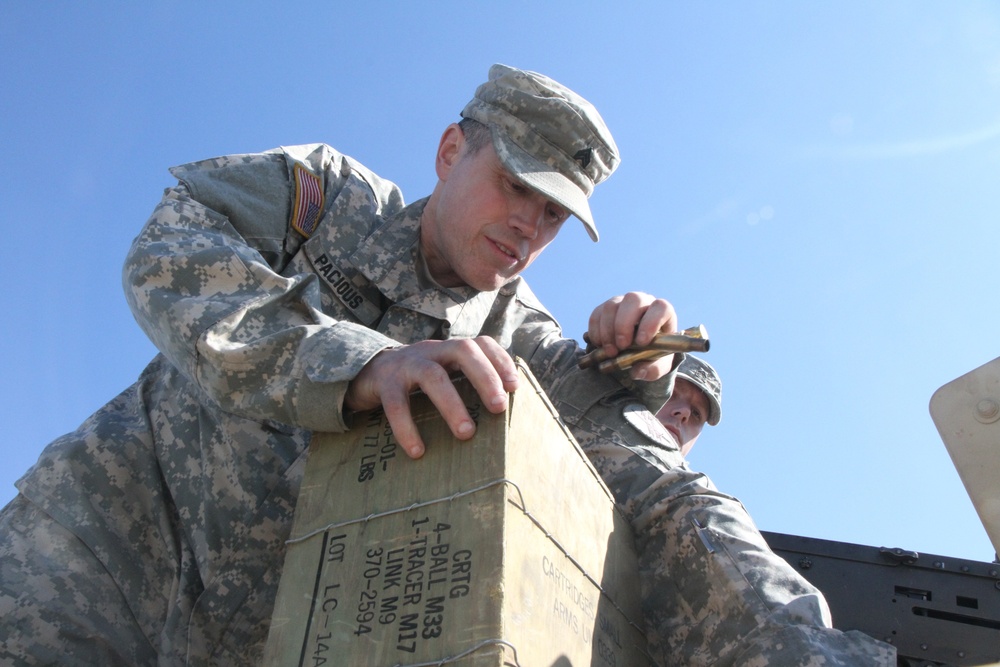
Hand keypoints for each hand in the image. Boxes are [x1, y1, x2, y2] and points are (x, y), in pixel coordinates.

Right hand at [345, 337, 519, 458]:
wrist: (364, 372)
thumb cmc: (414, 381)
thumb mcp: (442, 375)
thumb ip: (464, 384)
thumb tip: (501, 415)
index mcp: (449, 350)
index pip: (481, 343)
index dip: (500, 361)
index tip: (515, 387)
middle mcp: (432, 350)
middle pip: (463, 350)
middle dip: (484, 377)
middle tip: (498, 408)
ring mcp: (407, 363)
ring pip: (433, 376)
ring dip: (452, 404)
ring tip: (467, 433)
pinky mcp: (384, 382)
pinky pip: (397, 404)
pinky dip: (408, 428)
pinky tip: (418, 450)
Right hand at [587, 292, 677, 380]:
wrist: (640, 349)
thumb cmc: (654, 353)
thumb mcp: (658, 365)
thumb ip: (653, 369)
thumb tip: (638, 372)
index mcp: (662, 313)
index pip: (661, 307)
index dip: (651, 322)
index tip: (642, 342)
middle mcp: (643, 302)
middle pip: (633, 300)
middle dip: (624, 324)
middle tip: (621, 346)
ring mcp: (623, 303)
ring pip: (611, 306)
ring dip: (607, 330)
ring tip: (610, 351)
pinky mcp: (606, 308)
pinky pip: (597, 314)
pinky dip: (595, 331)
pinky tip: (599, 344)